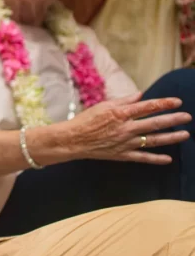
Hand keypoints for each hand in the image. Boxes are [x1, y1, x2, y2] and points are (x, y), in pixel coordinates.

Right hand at [66, 93, 189, 162]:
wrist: (72, 140)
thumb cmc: (85, 121)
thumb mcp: (103, 105)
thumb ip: (124, 101)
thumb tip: (141, 96)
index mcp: (121, 114)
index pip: (148, 107)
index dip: (164, 103)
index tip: (177, 102)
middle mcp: (126, 128)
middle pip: (154, 123)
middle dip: (173, 119)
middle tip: (187, 117)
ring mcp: (125, 143)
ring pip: (152, 140)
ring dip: (170, 137)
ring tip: (184, 134)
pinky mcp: (121, 155)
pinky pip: (141, 157)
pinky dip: (155, 159)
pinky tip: (168, 159)